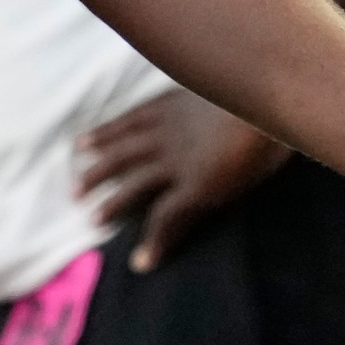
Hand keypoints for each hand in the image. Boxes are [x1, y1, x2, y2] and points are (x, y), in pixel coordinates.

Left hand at [78, 87, 288, 270]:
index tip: (81, 144)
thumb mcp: (224, 83)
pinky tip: (143, 261)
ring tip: (94, 221)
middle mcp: (166, 133)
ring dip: (112, 205)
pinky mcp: (195, 188)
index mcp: (172, 106)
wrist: (269, 95)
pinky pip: (165, 219)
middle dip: (95, 172)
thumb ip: (215, 93)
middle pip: (120, 154)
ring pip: (132, 186)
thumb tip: (224, 96)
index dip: (103, 134)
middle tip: (74, 190)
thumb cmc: (258, 87)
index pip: (128, 122)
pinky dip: (153, 242)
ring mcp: (177, 162)